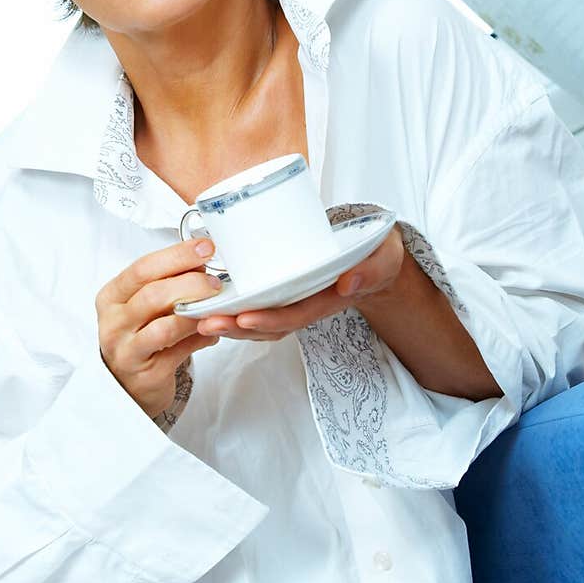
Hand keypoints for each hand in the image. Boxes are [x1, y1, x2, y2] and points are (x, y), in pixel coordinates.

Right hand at [96, 238, 224, 417]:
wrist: (127, 385)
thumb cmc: (140, 336)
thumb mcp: (143, 306)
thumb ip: (166, 283)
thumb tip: (202, 261)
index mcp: (111, 297)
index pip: (142, 269)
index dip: (177, 256)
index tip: (205, 248)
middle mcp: (114, 323)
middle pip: (153, 295)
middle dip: (190, 284)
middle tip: (215, 282)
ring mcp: (127, 351)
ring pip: (165, 327)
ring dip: (196, 314)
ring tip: (216, 307)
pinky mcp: (146, 375)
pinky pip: (179, 353)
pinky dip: (200, 339)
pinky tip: (212, 332)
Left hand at [195, 226, 406, 341]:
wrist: (376, 258)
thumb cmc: (377, 256)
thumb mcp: (384, 257)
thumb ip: (372, 268)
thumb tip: (348, 283)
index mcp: (329, 298)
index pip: (296, 315)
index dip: (269, 319)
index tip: (243, 317)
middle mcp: (308, 304)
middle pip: (270, 324)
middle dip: (238, 327)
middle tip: (205, 322)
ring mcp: (296, 301)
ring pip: (260, 321)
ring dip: (230, 323)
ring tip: (199, 320)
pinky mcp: (285, 292)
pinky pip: (258, 307)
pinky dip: (234, 310)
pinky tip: (209, 306)